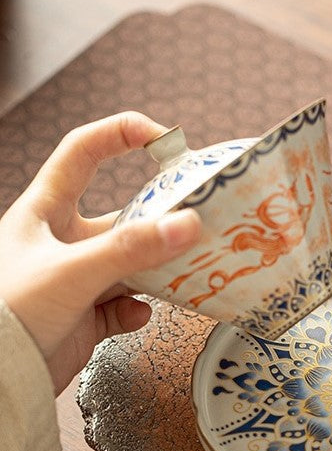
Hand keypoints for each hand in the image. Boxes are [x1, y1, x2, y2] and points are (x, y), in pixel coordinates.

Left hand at [0, 111, 201, 394]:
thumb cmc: (9, 311)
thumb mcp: (72, 272)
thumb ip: (131, 249)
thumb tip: (189, 224)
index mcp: (47, 211)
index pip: (83, 151)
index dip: (122, 133)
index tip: (165, 140)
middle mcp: (61, 240)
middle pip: (121, 215)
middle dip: (157, 220)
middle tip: (194, 223)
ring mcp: (74, 279)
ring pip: (129, 264)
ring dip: (156, 270)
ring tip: (183, 272)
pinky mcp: (82, 317)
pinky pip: (122, 305)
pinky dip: (136, 310)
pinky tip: (136, 315)